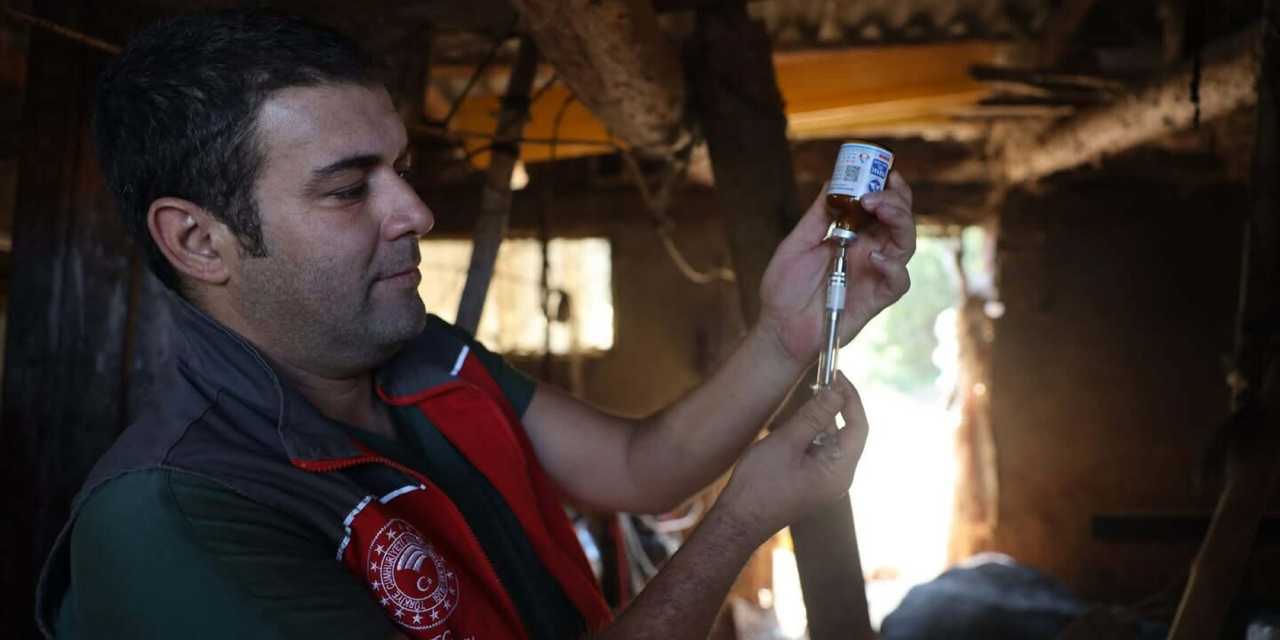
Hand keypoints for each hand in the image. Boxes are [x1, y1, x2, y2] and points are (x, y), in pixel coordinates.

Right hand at [714, 373, 869, 544]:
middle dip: (833, 407)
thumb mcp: (787, 443)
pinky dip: (810, 435)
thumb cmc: (759, 485)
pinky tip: (792, 428)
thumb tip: (836, 392)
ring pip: (831, 441)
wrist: (738, 520)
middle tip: (817, 382)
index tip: (838, 375)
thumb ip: (814, 416)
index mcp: (839, 472)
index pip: (859, 427)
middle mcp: (839, 479)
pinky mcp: (813, 482)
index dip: (851, 398)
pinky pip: (820, 452)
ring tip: (799, 406)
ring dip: (818, 421)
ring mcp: (826, 482)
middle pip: (847, 433)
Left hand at [759, 172, 915, 364]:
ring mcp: (875, 274)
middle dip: (895, 200)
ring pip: (906, 244)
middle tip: (876, 194)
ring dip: (899, 221)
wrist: (778, 327)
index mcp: (853, 235)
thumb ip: (818, 216)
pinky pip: (899, 281)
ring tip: (878, 209)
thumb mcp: (797, 243)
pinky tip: (874, 258)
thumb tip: (834, 182)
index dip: (889, 188)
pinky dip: (893, 267)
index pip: (881, 207)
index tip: (885, 172)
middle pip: (900, 221)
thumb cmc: (785, 288)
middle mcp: (869, 251)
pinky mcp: (876, 299)